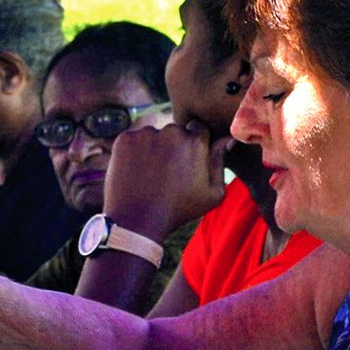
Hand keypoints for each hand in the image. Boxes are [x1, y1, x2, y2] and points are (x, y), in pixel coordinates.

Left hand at [101, 122, 232, 239]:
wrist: (137, 221)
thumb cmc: (178, 211)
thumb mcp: (212, 194)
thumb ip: (220, 162)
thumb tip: (224, 139)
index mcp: (195, 142)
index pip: (198, 129)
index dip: (192, 145)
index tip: (185, 162)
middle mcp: (172, 132)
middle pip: (175, 131)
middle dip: (173, 146)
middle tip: (166, 172)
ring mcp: (146, 134)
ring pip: (153, 135)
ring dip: (153, 147)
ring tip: (149, 175)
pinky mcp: (125, 139)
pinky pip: (133, 140)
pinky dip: (133, 151)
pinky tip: (135, 172)